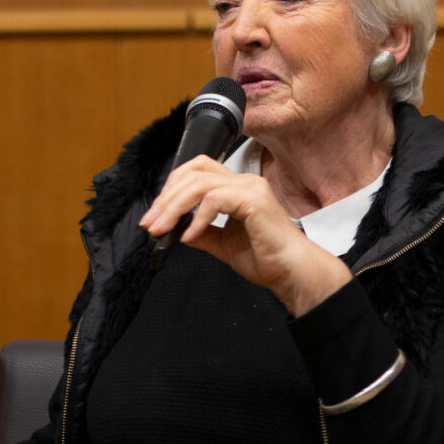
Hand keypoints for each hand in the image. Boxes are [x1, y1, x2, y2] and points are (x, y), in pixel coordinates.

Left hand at [140, 154, 353, 317]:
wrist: (292, 273)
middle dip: (167, 196)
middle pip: (194, 171)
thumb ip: (202, 232)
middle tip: (152, 222)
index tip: (156, 215)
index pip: (198, 171)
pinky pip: (215, 200)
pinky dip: (197, 218)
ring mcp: (250, 187)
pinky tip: (190, 236)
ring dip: (175, 206)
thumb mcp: (224, 244)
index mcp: (237, 188)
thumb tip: (177, 229)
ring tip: (162, 229)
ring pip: (200, 183)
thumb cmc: (267, 259)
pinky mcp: (254, 199)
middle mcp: (243, 181)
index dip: (173, 188)